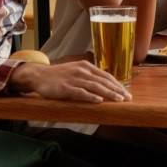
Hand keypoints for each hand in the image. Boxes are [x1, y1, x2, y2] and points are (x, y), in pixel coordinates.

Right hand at [9, 60, 130, 102]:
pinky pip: (80, 92)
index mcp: (86, 66)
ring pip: (95, 86)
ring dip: (108, 93)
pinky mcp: (65, 88)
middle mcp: (82, 71)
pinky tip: (99, 100)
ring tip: (119, 99)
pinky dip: (90, 96)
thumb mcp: (76, 71)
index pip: (106, 76)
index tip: (126, 93)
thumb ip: (89, 76)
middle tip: (127, 98)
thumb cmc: (59, 76)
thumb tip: (105, 85)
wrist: (39, 75)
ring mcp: (73, 79)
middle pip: (103, 81)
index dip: (117, 85)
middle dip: (117, 90)